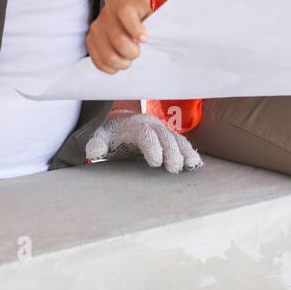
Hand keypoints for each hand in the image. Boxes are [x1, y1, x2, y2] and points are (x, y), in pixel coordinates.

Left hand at [85, 111, 201, 172]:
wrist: (120, 121)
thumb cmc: (109, 133)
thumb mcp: (99, 136)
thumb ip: (96, 143)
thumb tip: (94, 151)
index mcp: (134, 126)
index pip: (145, 134)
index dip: (152, 146)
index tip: (156, 161)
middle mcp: (151, 126)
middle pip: (164, 136)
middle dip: (171, 151)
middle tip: (174, 168)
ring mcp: (162, 131)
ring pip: (176, 139)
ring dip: (185, 151)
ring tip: (191, 165)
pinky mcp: (169, 138)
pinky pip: (182, 143)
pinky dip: (189, 152)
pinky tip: (196, 164)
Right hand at [86, 0, 149, 73]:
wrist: (122, 9)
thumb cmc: (139, 16)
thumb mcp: (148, 15)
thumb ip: (152, 26)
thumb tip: (155, 42)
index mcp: (124, 6)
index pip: (126, 13)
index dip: (136, 29)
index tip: (145, 39)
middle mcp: (107, 15)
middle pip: (119, 40)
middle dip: (132, 52)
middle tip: (137, 53)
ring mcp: (96, 28)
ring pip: (108, 55)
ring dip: (121, 63)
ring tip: (127, 60)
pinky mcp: (90, 40)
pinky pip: (98, 61)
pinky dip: (110, 68)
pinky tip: (118, 64)